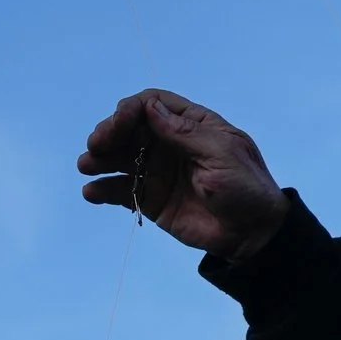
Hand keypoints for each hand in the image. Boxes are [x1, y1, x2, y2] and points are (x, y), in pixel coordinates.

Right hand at [77, 90, 289, 258]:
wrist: (253, 234)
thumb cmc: (246, 187)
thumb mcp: (222, 155)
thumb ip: (185, 133)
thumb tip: (149, 106)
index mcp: (192, 125)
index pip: (152, 104)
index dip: (131, 110)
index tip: (119, 124)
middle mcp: (169, 143)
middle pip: (129, 128)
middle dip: (109, 132)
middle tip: (97, 147)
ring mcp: (157, 170)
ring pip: (119, 157)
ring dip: (99, 158)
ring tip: (87, 166)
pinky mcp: (149, 198)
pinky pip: (120, 190)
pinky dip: (102, 189)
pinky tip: (92, 192)